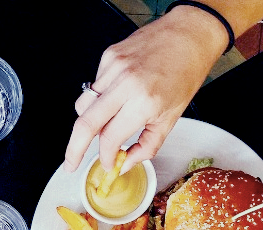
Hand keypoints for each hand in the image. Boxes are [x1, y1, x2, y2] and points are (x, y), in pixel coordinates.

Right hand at [63, 10, 222, 172]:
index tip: (107, 163)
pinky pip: (93, 87)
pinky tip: (116, 95)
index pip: (109, 138)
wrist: (190, 34)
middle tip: (71, 163)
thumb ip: (146, 146)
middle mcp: (125, 83)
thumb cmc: (186, 73)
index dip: (105, 157)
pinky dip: (99, 99)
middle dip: (74, 149)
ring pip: (83, 106)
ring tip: (104, 124)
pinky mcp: (109, 56)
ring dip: (88, 122)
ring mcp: (114, 67)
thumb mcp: (171, 118)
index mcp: (144, 102)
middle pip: (84, 124)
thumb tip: (125, 163)